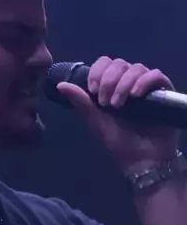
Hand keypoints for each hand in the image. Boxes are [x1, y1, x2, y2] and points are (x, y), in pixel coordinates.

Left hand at [57, 56, 177, 171]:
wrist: (141, 162)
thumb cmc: (119, 143)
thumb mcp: (96, 122)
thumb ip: (81, 103)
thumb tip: (61, 85)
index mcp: (112, 87)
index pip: (105, 63)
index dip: (97, 72)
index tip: (92, 89)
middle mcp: (130, 83)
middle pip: (119, 63)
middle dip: (108, 80)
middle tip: (105, 102)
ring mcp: (147, 87)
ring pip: (136, 67)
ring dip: (123, 83)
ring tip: (118, 105)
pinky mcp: (164, 92)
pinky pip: (156, 75)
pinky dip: (144, 81)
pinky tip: (136, 95)